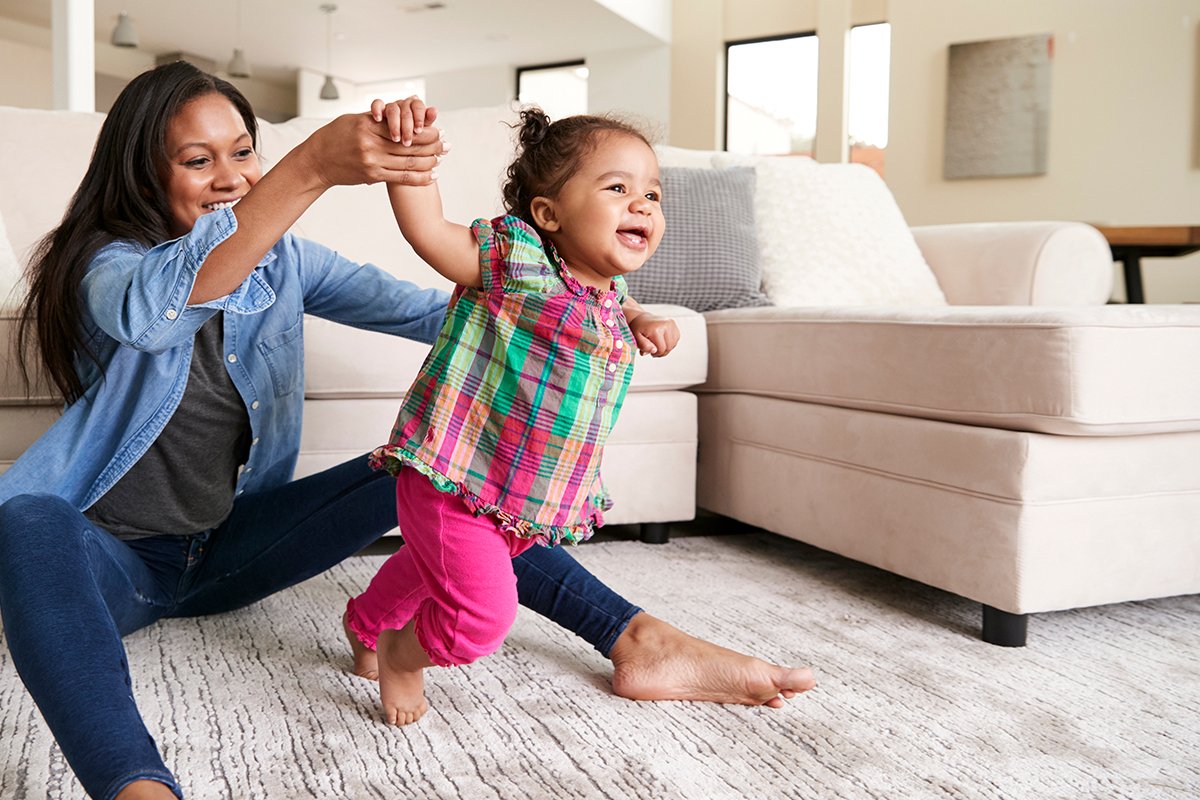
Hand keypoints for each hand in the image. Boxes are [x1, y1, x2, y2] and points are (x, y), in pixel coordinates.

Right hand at [297, 106, 445, 188]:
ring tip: (442, 158)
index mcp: (367, 125)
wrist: (317, 161)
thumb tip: (398, 113)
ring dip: (430, 161)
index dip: (424, 128)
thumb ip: (376, 119)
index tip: (437, 127)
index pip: (403, 125)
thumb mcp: (353, 120)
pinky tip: (432, 174)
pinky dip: (419, 177)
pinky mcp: (372, 176)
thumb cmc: (335, 137)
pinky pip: (402, 177)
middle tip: (447, 143)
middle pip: (410, 144)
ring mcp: (372, 161)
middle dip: (432, 144)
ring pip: (409, 162)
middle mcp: (370, 143)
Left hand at [628, 313, 679, 356]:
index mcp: (656, 329)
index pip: (662, 349)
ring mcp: (670, 323)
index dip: (656, 354)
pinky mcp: (673, 323)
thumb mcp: (636, 339)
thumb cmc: (638, 329)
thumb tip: (654, 350)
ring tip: (658, 345)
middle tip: (654, 350)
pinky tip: (663, 340)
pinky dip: (670, 342)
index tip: (651, 353)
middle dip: (662, 352)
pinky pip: (676, 338)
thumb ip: (644, 346)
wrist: (641, 318)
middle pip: (669, 347)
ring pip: (673, 344)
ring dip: (666, 348)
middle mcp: (665, 324)